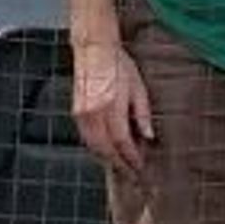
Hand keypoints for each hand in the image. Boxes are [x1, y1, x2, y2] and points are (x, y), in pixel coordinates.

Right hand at [73, 38, 154, 180]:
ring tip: (119, 164)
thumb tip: (149, 135)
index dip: (131, 157)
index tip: (139, 165)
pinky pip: (86, 138)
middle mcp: (94, 113)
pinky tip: (106, 150)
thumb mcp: (138, 87)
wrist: (94, 51)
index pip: (122, 141)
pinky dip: (96, 147)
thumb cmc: (118, 64)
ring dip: (106, 158)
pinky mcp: (75, 113)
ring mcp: (82, 114)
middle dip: (118, 163)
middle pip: (105, 149)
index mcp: (112, 106)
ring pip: (93, 146)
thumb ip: (143, 114)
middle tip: (130, 172)